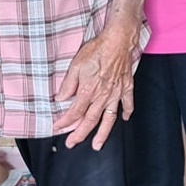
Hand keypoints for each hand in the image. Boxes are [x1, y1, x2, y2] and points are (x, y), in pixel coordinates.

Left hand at [53, 20, 141, 149]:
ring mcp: (116, 93)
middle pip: (90, 120)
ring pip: (109, 118)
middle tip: (72, 144)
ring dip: (103, 133)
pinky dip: (127, 112)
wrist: (118, 40)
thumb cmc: (96, 50)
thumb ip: (67, 84)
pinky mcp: (126, 86)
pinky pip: (127, 103)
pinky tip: (125, 118)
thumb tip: (60, 98)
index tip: (57, 127)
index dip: (65, 122)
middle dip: (80, 134)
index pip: (74, 112)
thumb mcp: (75, 65)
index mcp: (88, 91)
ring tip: (97, 145)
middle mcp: (102, 96)